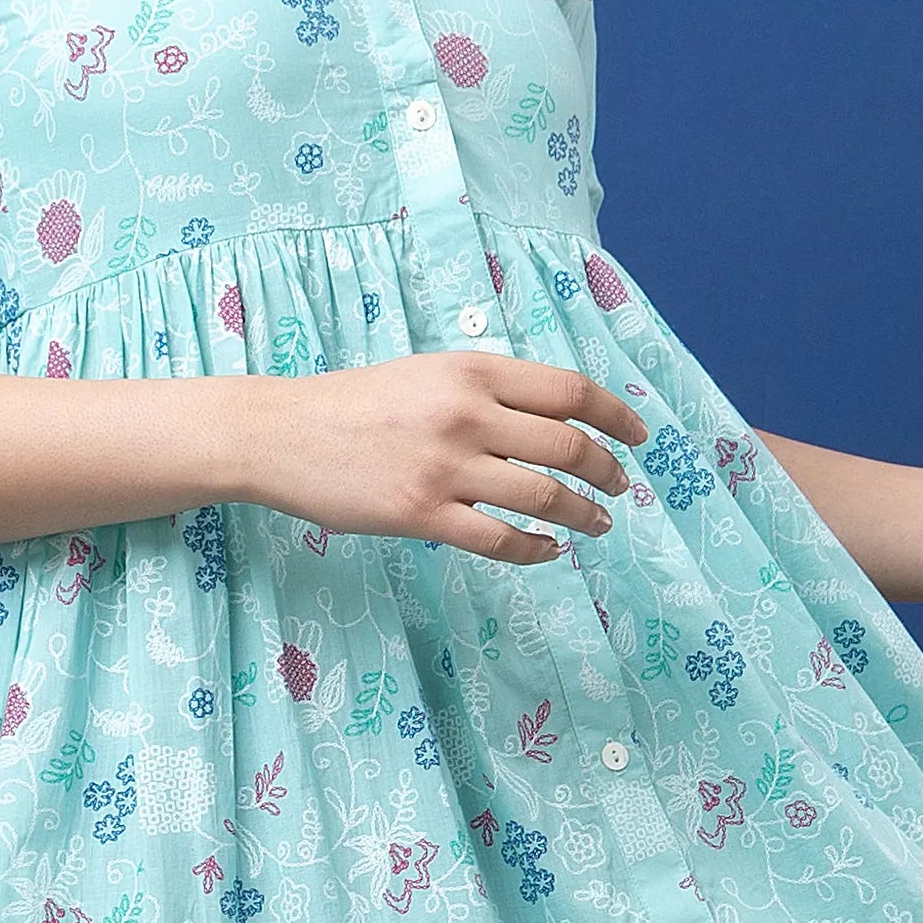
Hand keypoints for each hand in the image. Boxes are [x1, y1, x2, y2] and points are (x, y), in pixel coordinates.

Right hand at [226, 351, 648, 562]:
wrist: (282, 433)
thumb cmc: (356, 405)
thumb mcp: (428, 375)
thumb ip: (486, 391)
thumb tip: (553, 416)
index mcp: (472, 371)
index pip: (569, 390)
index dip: (616, 414)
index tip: (640, 435)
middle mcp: (466, 414)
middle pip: (568, 445)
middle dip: (608, 470)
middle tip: (621, 487)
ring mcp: (445, 467)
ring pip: (543, 496)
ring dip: (583, 514)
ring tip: (598, 523)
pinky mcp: (422, 514)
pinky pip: (499, 540)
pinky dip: (536, 549)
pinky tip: (549, 551)